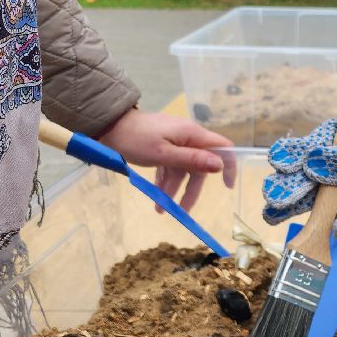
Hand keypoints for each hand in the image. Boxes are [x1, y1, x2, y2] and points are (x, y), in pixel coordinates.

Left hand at [98, 108, 235, 212]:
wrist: (108, 126)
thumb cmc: (135, 139)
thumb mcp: (164, 154)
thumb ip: (192, 160)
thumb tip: (220, 165)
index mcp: (192, 135)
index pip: (223, 148)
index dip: (229, 167)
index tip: (226, 187)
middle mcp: (188, 136)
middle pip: (199, 166)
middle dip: (190, 190)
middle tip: (181, 211)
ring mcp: (175, 140)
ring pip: (182, 169)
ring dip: (173, 188)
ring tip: (159, 207)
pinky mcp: (163, 144)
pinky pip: (171, 165)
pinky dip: (165, 179)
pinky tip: (157, 192)